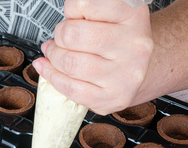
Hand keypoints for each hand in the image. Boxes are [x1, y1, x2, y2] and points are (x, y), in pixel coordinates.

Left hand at [32, 0, 152, 114]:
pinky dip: (53, 77)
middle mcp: (133, 45)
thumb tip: (57, 30)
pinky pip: (72, 89)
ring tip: (54, 53)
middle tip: (60, 38)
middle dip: (58, 36)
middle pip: (73, 35)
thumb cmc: (119, 39)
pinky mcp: (114, 98)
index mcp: (133, 16)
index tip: (73, 16)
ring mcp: (124, 75)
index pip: (84, 5)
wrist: (138, 68)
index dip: (71, 9)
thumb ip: (87, 13)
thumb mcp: (112, 15)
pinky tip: (48, 69)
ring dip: (54, 57)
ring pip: (70, 64)